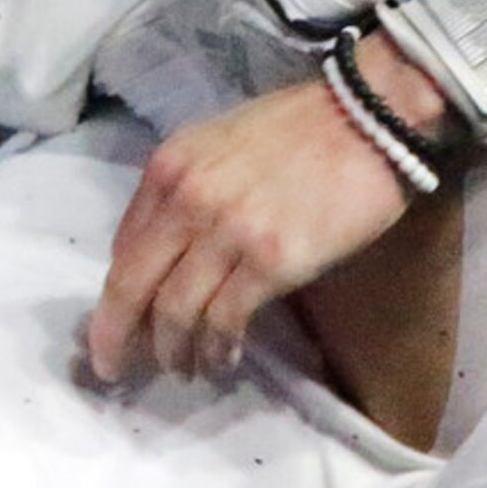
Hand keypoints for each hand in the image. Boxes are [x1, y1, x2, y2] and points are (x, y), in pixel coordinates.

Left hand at [87, 68, 415, 381]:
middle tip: (117, 370)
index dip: (113, 297)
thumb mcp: (222, 142)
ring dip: (174, 352)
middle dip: (117, 338)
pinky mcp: (272, 259)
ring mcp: (229, 230)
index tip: (115, 327)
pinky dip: (217, 349)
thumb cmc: (304, 127)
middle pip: (132, 286)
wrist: (373, 116)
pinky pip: (225, 320)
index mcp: (170, 165)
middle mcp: (188, 197)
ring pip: (175, 313)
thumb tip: (166, 254)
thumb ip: (187, 190)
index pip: (122, 247)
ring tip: (186, 369)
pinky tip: (223, 359)